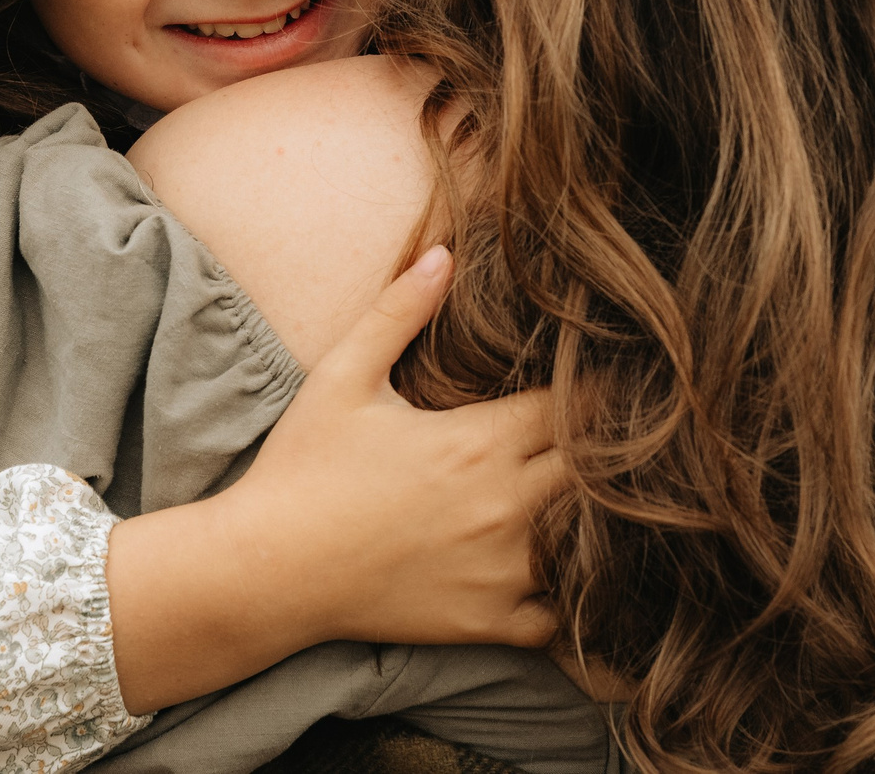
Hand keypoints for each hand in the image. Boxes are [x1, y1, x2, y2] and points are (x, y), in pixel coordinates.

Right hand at [103, 247, 565, 712]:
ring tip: (588, 500)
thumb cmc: (302, 469)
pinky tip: (554, 571)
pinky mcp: (487, 621)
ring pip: (591, 542)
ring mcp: (501, 570)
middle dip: (604, 450)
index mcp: (478, 440)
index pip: (576, 406)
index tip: (598, 381)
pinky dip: (567, 595)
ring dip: (593, 519)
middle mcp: (504, 505)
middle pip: (598, 470)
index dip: (593, 390)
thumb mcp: (343, 376)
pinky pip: (560, 617)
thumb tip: (444, 251)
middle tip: (608, 439)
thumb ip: (399, 311)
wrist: (266, 571)